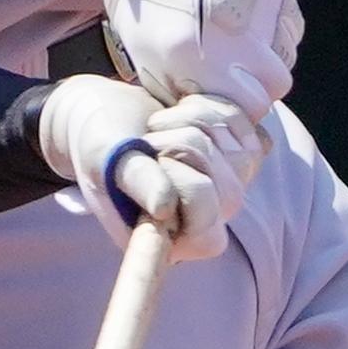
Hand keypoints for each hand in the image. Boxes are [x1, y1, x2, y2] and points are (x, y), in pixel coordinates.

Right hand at [36, 76, 252, 260]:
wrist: (104, 110)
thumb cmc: (96, 141)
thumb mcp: (105, 159)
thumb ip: (136, 181)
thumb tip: (164, 206)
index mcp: (168, 239)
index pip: (207, 226)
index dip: (188, 184)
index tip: (151, 156)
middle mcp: (201, 221)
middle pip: (230, 190)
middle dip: (188, 145)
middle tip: (150, 137)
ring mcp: (223, 188)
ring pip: (242, 155)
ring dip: (198, 121)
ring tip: (160, 123)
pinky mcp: (235, 155)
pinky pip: (251, 130)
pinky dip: (216, 108)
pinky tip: (184, 110)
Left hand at [84, 0, 302, 115]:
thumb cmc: (140, 1)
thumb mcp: (146, 54)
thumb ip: (184, 90)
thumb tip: (215, 116)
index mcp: (189, 50)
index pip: (246, 105)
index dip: (239, 109)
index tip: (227, 104)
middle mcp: (231, 24)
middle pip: (275, 83)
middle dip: (259, 88)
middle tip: (239, 79)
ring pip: (285, 52)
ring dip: (268, 58)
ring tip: (241, 47)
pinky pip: (289, 22)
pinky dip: (275, 31)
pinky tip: (251, 24)